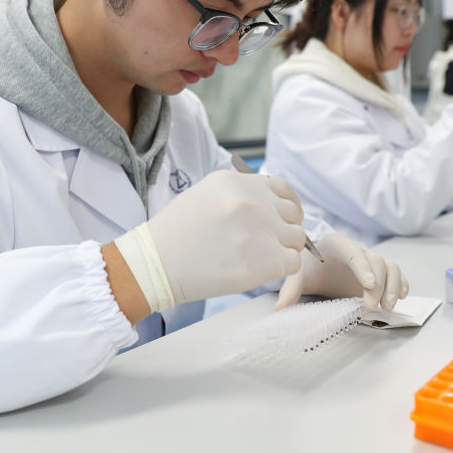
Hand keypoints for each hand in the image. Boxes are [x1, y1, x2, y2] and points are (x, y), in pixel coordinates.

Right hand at [113, 170, 306, 311]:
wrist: (154, 264)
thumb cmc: (175, 235)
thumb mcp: (205, 195)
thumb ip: (238, 194)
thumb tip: (269, 204)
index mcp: (235, 181)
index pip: (281, 189)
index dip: (284, 207)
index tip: (279, 221)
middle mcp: (251, 200)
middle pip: (293, 214)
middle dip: (282, 230)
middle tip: (262, 245)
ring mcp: (260, 228)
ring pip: (297, 238)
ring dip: (282, 250)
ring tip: (257, 259)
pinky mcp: (264, 259)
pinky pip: (292, 262)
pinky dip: (280, 269)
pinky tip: (258, 271)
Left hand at [276, 232, 407, 311]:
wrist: (319, 262)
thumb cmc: (310, 266)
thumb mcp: (298, 275)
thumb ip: (290, 290)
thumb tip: (278, 310)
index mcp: (337, 244)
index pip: (353, 252)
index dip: (363, 267)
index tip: (367, 285)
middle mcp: (358, 249)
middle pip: (376, 261)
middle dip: (378, 284)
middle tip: (371, 306)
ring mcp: (371, 260)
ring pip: (390, 266)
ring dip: (393, 286)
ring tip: (387, 307)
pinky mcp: (380, 271)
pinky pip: (397, 272)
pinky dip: (401, 283)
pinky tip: (401, 297)